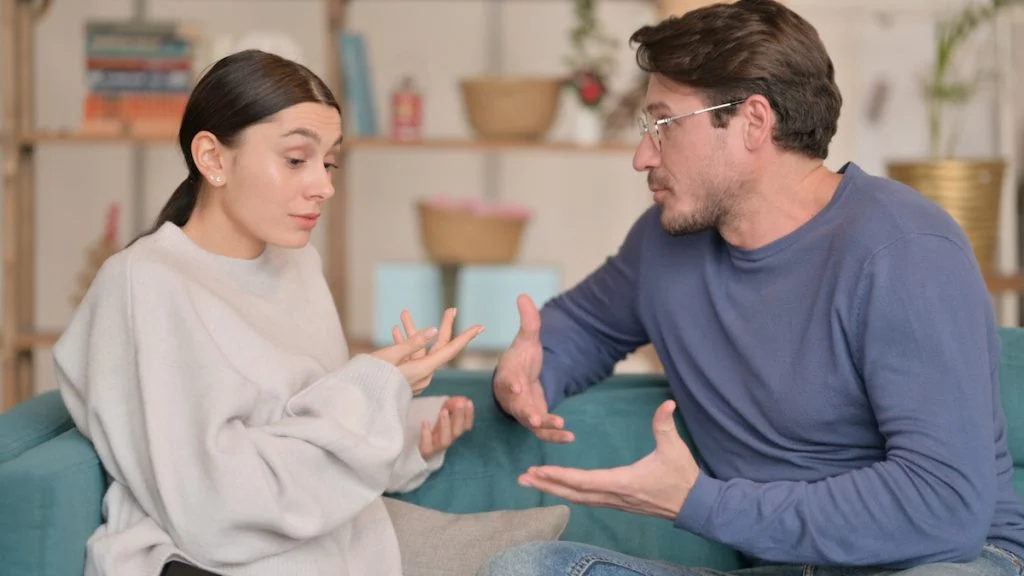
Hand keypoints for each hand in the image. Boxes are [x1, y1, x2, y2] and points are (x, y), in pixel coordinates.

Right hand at [372, 311, 482, 393]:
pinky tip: (395, 331)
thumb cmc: (372, 378)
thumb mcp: (391, 356)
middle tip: (452, 309)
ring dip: (411, 332)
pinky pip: (410, 358)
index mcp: (422, 369)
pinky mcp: (405, 379)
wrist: (358, 401)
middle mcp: (422, 374)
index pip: (450, 350)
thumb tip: (433, 331)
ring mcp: (414, 378)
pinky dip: (404, 344)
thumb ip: (412, 343)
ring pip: (419, 351)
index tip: (480, 327)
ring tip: (403, 314)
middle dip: (442, 327)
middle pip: (437, 347)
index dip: (465, 337)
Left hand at [419, 396, 473, 460]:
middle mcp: (448, 439)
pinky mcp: (425, 451)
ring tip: (444, 411)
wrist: (416, 447)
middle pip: (457, 432)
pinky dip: (427, 435)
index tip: (468, 402)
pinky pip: (427, 447)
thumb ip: (452, 404)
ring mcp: (436, 446)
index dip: (469, 415)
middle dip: (459, 417)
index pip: (466, 425)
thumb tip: (462, 399)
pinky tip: (425, 421)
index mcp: (453, 431)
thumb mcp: (442, 412)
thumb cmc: (432, 427)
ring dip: (446, 425)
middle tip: (459, 404)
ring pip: (445, 441)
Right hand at [493, 295, 572, 442]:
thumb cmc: (521, 359)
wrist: (518, 379)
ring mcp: (524, 411)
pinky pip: (543, 432)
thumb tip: (523, 295)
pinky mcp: (536, 421)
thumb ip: (528, 321)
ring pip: (531, 423)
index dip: (511, 384)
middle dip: (526, 412)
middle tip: (535, 417)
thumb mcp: (527, 339)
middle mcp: (514, 397)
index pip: (507, 380)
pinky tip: (571, 437)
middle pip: (517, 406)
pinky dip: (555, 437)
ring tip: (561, 426)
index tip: (517, 386)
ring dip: (545, 426)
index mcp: (509, 376)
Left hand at [516, 400, 699, 520]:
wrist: (695, 504)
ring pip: (578, 498)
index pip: (585, 481)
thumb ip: (665, 425)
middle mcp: (615, 495)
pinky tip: (558, 488)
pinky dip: (569, 493)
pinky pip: (587, 500)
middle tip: (522, 478)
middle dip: (547, 485)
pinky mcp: (618, 503)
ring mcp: (616, 502)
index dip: (561, 476)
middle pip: (574, 493)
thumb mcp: (675, 448)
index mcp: (624, 482)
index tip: (539, 471)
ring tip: (531, 482)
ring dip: (554, 490)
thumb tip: (667, 403)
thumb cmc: (683, 476)